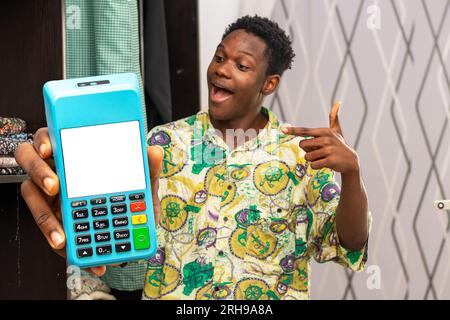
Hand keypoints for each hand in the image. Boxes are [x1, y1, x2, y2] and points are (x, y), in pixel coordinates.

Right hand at [14, 128, 163, 275]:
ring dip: (44, 216)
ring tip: (62, 236)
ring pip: (31, 196)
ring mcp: (50, 194)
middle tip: (54, 186)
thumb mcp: (142, 187)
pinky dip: (62, 242)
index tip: (48, 148)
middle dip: (38, 171)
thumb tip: (154, 151)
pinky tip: (77, 251)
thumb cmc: (131, 201)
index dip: (44, 140)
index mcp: (76, 154)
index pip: (52, 138)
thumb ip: (147, 170)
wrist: (132, 234)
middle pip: (30, 159)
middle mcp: (58, 170)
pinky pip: (47, 228)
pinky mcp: (52, 219)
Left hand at [282, 102, 359, 173]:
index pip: (305, 130)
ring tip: (323, 157)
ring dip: (313, 159)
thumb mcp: (337, 130)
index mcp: (324, 131)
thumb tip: (338, 102)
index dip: (293, 130)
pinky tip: (325, 163)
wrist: (351, 160)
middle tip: (319, 151)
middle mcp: (326, 139)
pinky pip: (313, 165)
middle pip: (302, 145)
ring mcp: (328, 150)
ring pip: (307, 157)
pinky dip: (316, 166)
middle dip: (308, 150)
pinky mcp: (330, 161)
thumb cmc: (340, 145)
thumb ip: (334, 117)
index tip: (283, 129)